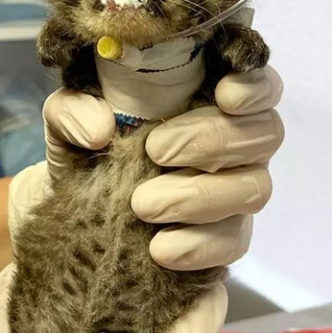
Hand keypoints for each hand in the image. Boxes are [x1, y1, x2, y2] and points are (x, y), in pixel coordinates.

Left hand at [10, 66, 283, 268]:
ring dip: (200, 196)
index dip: (255, 87)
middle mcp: (235, 140)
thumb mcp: (66, 120)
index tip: (223, 95)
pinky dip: (198, 245)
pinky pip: (233, 242)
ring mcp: (236, 189)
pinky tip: (160, 248)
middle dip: (212, 140)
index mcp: (207, 97)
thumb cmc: (85, 145)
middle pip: (265, 133)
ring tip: (143, 205)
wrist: (74, 205)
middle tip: (155, 151)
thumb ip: (74, 110)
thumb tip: (100, 128)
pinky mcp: (225, 236)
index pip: (260, 83)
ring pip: (254, 188)